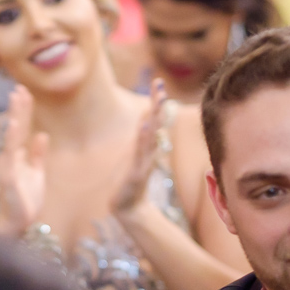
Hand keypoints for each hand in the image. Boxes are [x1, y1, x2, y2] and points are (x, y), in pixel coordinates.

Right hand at [0, 86, 47, 236]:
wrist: (16, 226)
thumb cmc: (25, 201)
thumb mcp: (36, 174)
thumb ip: (38, 155)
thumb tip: (42, 135)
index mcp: (17, 156)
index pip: (20, 129)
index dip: (22, 110)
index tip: (23, 90)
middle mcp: (10, 160)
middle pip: (14, 129)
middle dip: (17, 109)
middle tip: (19, 88)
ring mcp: (8, 170)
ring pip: (11, 140)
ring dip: (14, 120)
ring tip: (16, 101)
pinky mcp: (9, 182)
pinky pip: (10, 159)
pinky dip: (12, 144)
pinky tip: (15, 128)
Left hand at [112, 79, 165, 221]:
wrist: (129, 208)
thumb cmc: (132, 181)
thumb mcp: (137, 155)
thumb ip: (143, 137)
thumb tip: (146, 116)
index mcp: (147, 146)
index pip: (153, 119)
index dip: (156, 101)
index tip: (158, 81)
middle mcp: (149, 151)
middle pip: (155, 123)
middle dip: (157, 105)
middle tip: (160, 85)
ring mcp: (144, 161)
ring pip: (151, 137)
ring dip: (153, 119)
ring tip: (156, 102)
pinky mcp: (138, 173)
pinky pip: (142, 154)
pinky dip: (144, 141)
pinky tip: (145, 127)